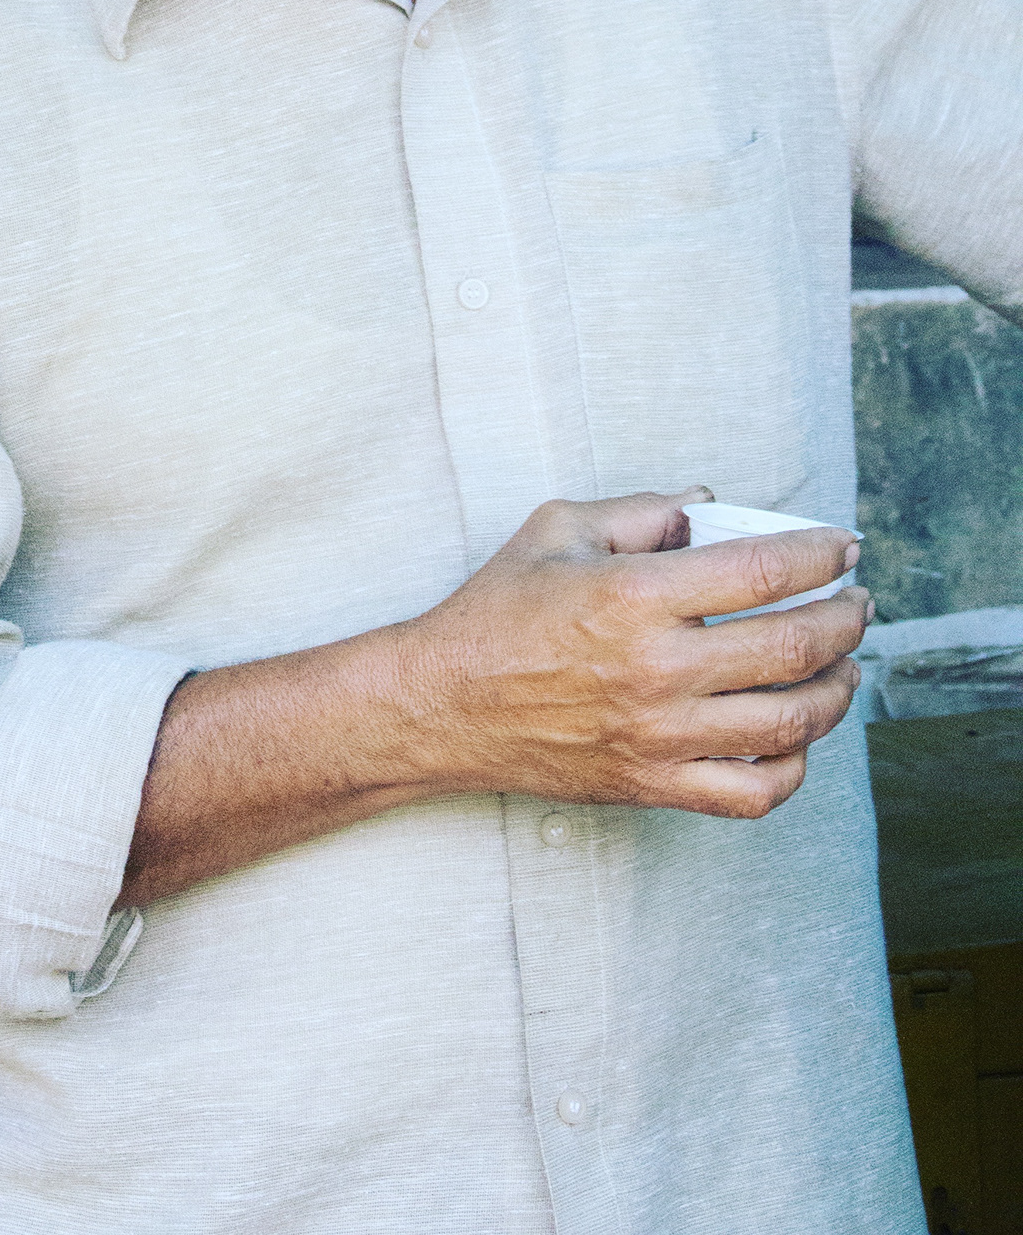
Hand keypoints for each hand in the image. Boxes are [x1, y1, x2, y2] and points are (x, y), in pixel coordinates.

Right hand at [376, 489, 869, 818]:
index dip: (819, 554)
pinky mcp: (655, 784)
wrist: (444, 703)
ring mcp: (660, 735)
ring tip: (842, 667)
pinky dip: (794, 766)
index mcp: (634, 595)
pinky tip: (794, 736)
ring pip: (791, 723)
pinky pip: (754, 792)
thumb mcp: (557, 529)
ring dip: (836, 691)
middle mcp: (657, 668)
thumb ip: (640, 510)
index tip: (841, 547)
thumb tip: (710, 507)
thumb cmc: (497, 611)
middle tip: (855, 604)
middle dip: (845, 619)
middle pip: (793, 647)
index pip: (763, 571)